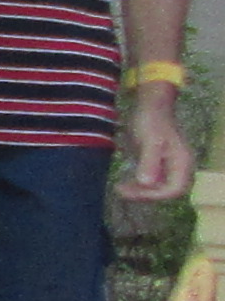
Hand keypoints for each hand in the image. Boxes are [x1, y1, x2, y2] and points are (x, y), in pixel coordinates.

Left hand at [124, 86, 197, 206]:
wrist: (149, 105)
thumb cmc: (151, 121)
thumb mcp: (149, 141)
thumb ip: (149, 162)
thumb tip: (146, 183)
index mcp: (181, 162)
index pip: (173, 189)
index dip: (154, 194)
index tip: (133, 190)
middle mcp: (178, 166)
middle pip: (165, 191)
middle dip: (144, 194)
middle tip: (121, 190)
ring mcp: (168, 166)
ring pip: (156, 188)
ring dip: (139, 191)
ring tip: (120, 187)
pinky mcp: (157, 164)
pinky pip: (149, 180)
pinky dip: (137, 184)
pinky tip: (122, 182)